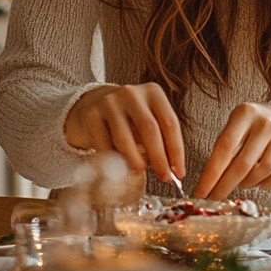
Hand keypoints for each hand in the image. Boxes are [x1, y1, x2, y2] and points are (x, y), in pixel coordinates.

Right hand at [64, 83, 184, 183]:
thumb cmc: (131, 118)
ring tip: (140, 172)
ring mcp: (109, 103)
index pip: (170, 123)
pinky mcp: (91, 116)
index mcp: (153, 92)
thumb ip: (162, 141)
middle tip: (163, 178)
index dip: (176, 151)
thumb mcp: (150, 120)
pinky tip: (120, 168)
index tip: (179, 172)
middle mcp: (132, 94)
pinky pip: (104, 146)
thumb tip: (173, 172)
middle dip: (159, 158)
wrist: (95, 104)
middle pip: (149, 129)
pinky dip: (114, 161)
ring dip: (135, 162)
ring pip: (125, 139)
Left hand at [195, 102, 270, 199]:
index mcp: (245, 113)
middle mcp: (266, 123)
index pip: (224, 148)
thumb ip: (224, 149)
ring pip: (260, 173)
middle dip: (224, 186)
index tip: (201, 192)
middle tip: (213, 198)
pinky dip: (262, 185)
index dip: (211, 174)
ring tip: (239, 181)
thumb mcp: (235, 127)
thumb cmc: (253, 127)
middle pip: (242, 164)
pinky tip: (257, 179)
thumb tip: (209, 183)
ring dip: (245, 184)